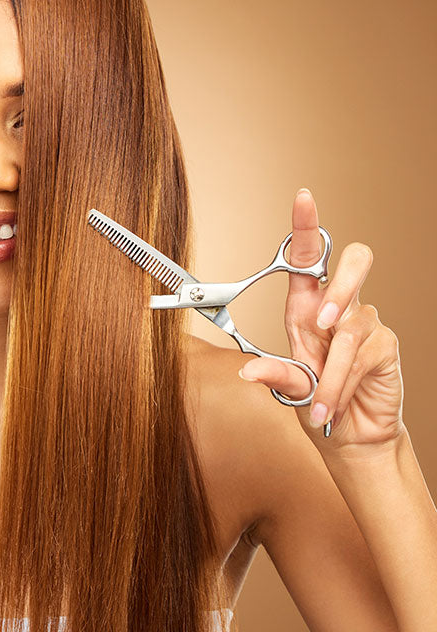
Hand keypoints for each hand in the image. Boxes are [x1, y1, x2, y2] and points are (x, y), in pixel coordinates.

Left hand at [238, 188, 403, 455]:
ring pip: (351, 328)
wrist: (348, 432)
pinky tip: (332, 405)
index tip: (303, 198)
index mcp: (306, 305)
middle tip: (322, 319)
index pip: (309, 256)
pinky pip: (361, 357)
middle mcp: (337, 307)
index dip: (307, 226)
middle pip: (355, 261)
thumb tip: (247, 371)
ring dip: (329, 372)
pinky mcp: (385, 346)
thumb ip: (273, 374)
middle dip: (344, 282)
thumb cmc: (314, 397)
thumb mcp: (288, 385)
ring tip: (317, 401)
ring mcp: (365, 323)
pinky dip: (340, 386)